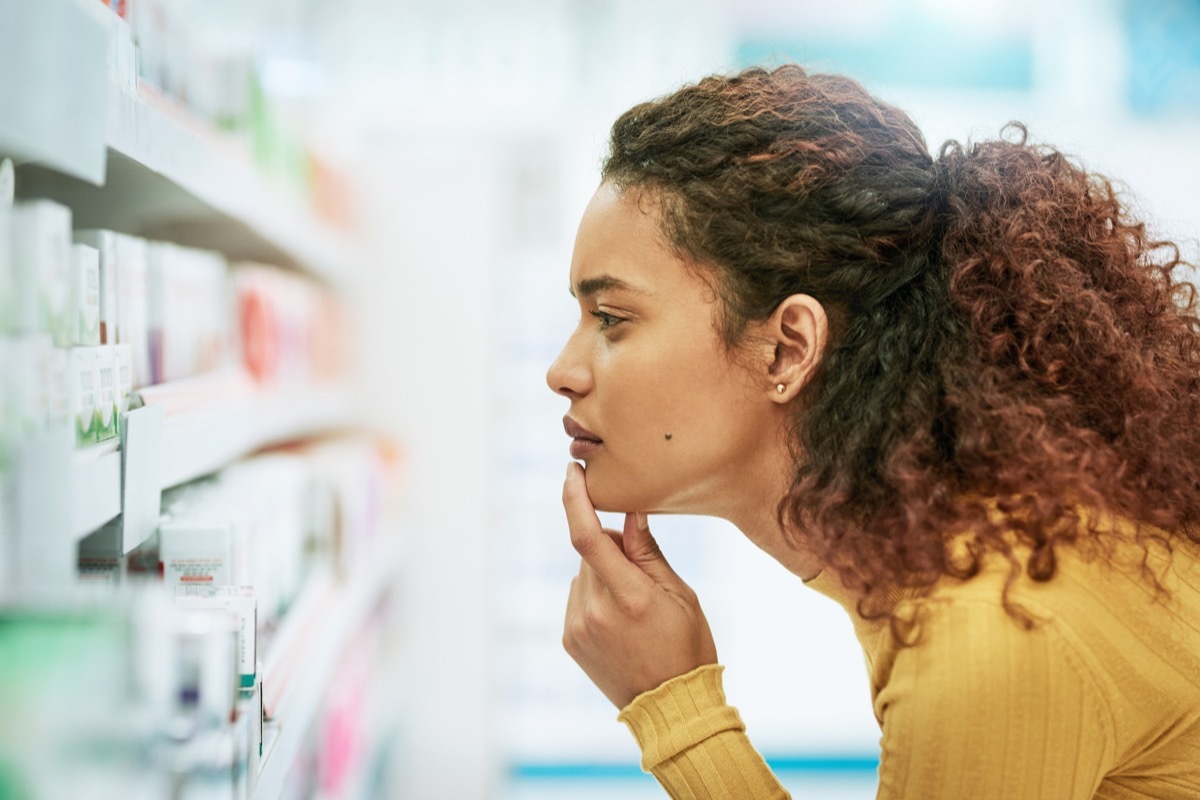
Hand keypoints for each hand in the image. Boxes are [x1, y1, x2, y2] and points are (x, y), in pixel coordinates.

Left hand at [561, 462, 717, 708]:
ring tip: (636, 609)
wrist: (670, 708)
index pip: (589, 537)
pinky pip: (579, 597)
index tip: (571, 472)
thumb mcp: (681, 595)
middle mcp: (594, 611)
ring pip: (585, 574)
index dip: (575, 499)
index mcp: (628, 597)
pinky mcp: (569, 638)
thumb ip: (648, 552)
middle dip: (615, 547)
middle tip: (646, 574)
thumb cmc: (687, 647)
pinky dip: (596, 596)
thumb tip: (629, 511)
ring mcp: (577, 626)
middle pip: (593, 552)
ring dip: (605, 574)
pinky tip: (621, 622)